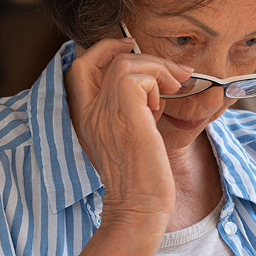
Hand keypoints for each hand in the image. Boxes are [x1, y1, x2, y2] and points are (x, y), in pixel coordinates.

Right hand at [64, 36, 191, 223]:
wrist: (138, 208)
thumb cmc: (139, 181)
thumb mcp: (127, 141)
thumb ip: (129, 114)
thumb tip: (153, 87)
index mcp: (86, 118)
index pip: (80, 67)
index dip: (103, 49)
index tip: (130, 47)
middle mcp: (89, 111)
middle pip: (101, 57)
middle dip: (140, 54)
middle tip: (172, 71)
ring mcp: (104, 111)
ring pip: (125, 62)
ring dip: (156, 67)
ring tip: (175, 87)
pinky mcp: (126, 113)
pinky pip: (138, 75)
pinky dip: (157, 81)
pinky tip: (164, 104)